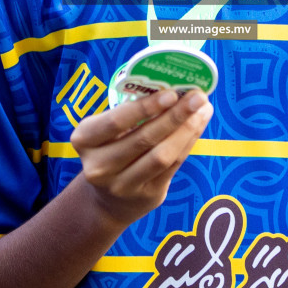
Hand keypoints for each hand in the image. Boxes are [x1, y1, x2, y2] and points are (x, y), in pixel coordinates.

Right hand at [70, 89, 211, 227]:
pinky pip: (172, 166)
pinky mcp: (146, 196)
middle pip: (143, 138)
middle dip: (175, 115)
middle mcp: (99, 166)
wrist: (108, 200)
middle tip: (197, 96)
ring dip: (186, 130)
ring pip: (161, 155)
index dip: (145, 107)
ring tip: (203, 110)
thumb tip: (176, 88)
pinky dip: (188, 143)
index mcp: (85, 139)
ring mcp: (122, 185)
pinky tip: (198, 126)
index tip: (171, 93)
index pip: (116, 121)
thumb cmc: (112, 149)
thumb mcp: (108, 131)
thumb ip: (132, 113)